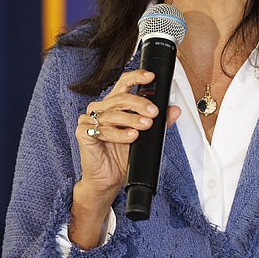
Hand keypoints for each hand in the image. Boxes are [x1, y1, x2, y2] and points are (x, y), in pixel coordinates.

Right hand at [71, 69, 179, 246]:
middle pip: (120, 97)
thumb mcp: (145, 136)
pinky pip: (103, 129)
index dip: (136, 77)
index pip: (124, 83)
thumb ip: (159, 122)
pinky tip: (131, 137)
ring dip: (132, 119)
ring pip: (113, 113)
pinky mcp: (83, 132)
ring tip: (145, 126)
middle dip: (139, 103)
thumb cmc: (122, 157)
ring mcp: (90, 119)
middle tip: (154, 112)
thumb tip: (175, 110)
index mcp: (114, 104)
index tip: (151, 77)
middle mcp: (101, 108)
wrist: (108, 180)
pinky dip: (119, 133)